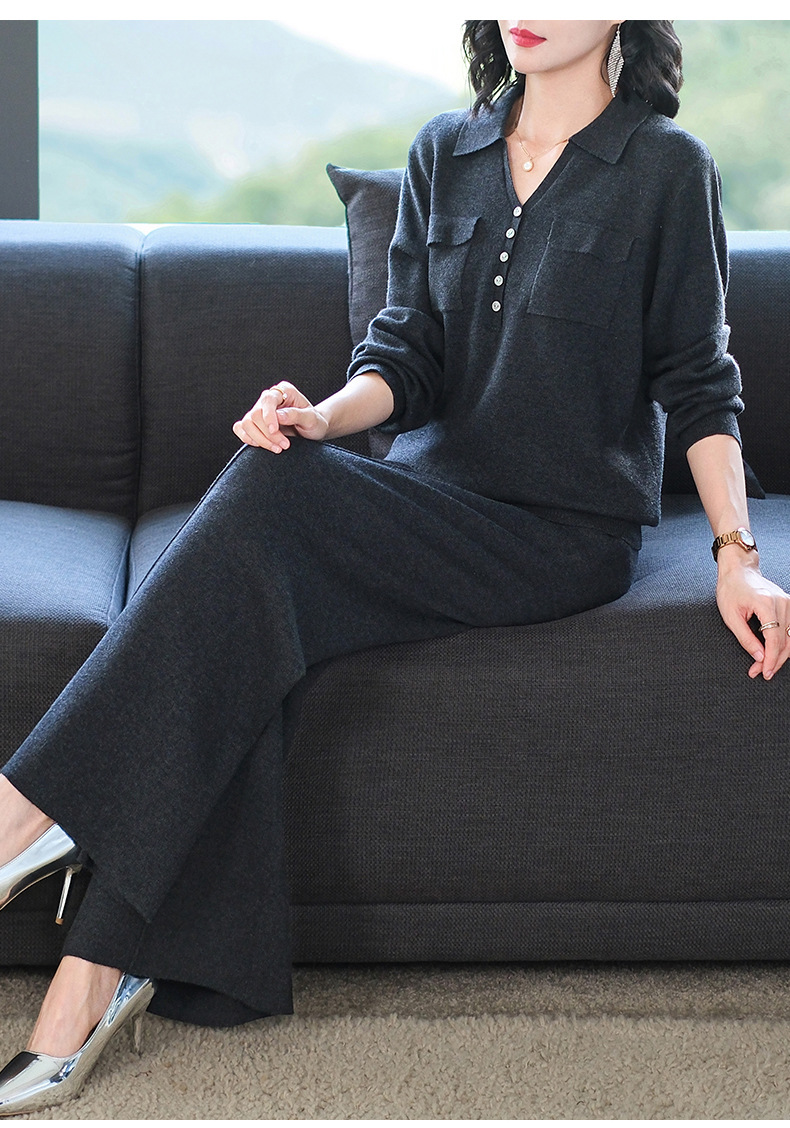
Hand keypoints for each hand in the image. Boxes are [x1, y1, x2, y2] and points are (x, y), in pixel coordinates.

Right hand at [232, 382, 328, 452]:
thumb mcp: (311, 419)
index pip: (267, 400)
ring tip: (277, 448)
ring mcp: (259, 411)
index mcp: (283, 391)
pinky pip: (240, 429)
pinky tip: (261, 446)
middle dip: (268, 434)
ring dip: (259, 440)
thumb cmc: (314, 422)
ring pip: (246, 424)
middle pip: (255, 414)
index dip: (268, 417)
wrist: (313, 430)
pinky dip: (247, 438)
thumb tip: (278, 416)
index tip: (274, 431)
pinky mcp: (254, 423)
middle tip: (284, 446)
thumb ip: (296, 415)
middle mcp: (268, 398)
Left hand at [716, 556, 789, 678]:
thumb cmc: (730, 590)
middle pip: (786, 640)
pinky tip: (773, 653)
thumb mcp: (730, 616)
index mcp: (766, 604)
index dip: (770, 659)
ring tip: (765, 667)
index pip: (774, 639)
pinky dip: (783, 644)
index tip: (763, 672)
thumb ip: (745, 638)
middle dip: (774, 660)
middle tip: (761, 673)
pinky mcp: (788, 604)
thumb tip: (759, 658)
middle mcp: (782, 602)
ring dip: (780, 655)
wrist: (738, 571)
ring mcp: (787, 602)